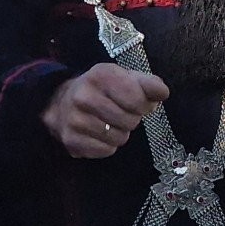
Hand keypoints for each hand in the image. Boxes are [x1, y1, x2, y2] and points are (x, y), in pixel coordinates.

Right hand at [42, 63, 170, 158]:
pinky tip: (99, 133)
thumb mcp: (126, 78)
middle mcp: (84, 96)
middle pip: (130, 121)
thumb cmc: (102, 90)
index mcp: (101, 75)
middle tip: (121, 113)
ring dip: (120, 133)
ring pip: (119, 138)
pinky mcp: (71, 140)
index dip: (144, 105)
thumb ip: (149, 84)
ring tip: (110, 123)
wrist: (62, 103)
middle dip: (132, 119)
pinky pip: (106, 150)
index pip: (138, 100)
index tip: (139, 103)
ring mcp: (75, 119)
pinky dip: (107, 145)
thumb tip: (162, 93)